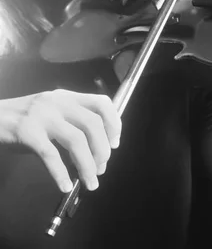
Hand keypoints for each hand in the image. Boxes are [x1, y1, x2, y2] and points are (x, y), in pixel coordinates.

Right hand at [0, 90, 119, 192]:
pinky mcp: (27, 132)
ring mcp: (42, 116)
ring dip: (87, 165)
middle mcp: (58, 102)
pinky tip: (65, 186)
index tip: (115, 144)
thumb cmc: (23, 119)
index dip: (114, 124)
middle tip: (102, 169)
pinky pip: (50, 155)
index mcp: (68, 97)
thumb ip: (73, 124)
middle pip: (93, 124)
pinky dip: (60, 173)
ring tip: (90, 182)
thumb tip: (98, 152)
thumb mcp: (51, 113)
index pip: (102, 103)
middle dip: (102, 150)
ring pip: (76, 141)